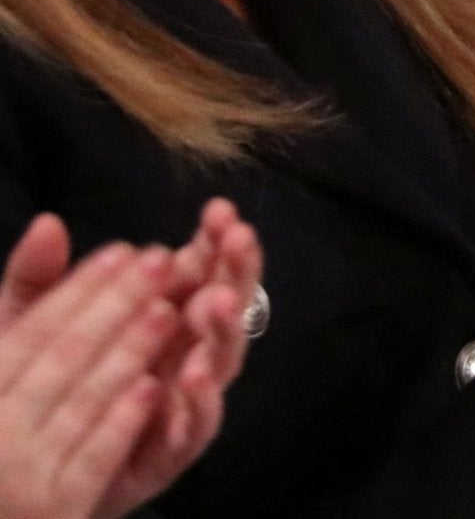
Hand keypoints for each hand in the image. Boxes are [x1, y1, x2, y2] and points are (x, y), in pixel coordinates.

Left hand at [0, 205, 255, 518]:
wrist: (18, 479)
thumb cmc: (35, 393)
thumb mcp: (25, 331)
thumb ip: (37, 279)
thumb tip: (47, 222)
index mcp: (160, 316)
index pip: (202, 269)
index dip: (215, 240)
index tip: (217, 211)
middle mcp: (182, 354)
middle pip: (225, 307)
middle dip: (236, 270)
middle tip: (235, 240)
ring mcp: (180, 401)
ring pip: (221, 362)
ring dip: (225, 329)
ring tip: (214, 301)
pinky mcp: (168, 452)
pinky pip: (195, 428)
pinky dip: (200, 403)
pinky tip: (193, 376)